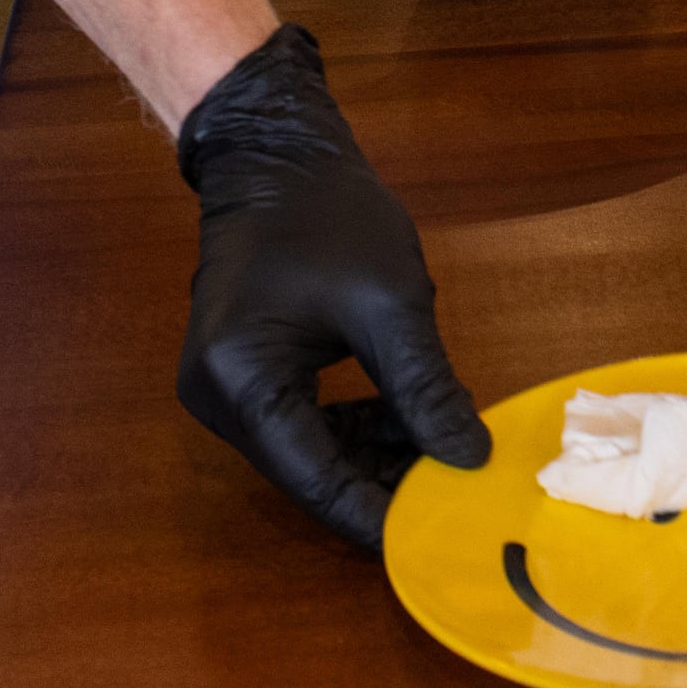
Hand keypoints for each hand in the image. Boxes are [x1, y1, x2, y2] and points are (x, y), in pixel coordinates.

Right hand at [176, 25, 489, 546]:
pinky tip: (407, 422)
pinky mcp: (241, 375)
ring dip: (373, 457)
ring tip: (444, 449)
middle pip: (307, 472)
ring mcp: (223, 389)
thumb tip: (469, 461)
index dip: (380, 513)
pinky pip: (298, 424)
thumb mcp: (390, 303)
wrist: (274, 154)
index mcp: (242, 381)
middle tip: (457, 490)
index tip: (443, 533)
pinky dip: (351, 429)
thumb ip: (425, 388)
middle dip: (382, 483)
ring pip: (306, 452)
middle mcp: (217, 399)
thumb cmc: (328, 216)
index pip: (316, 479)